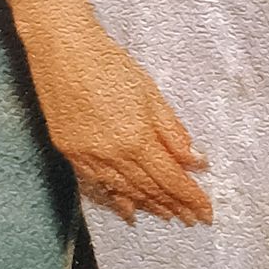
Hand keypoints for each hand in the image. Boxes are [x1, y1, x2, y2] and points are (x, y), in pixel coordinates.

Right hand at [9, 0, 210, 225]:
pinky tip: (128, 209)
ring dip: (148, 205)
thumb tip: (196, 161)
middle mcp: (111, 155)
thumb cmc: (110, 64)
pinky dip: (115, 199)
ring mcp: (87, 156)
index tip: (206, 211)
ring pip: (123, 191)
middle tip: (191, 218)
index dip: (190, 197)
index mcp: (136, 139)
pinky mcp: (69, 152)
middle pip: (149, 189)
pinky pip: (97, 184)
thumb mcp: (150, 93)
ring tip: (167, 216)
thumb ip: (172, 131)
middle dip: (174, 205)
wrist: (63, 50)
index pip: (170, 179)